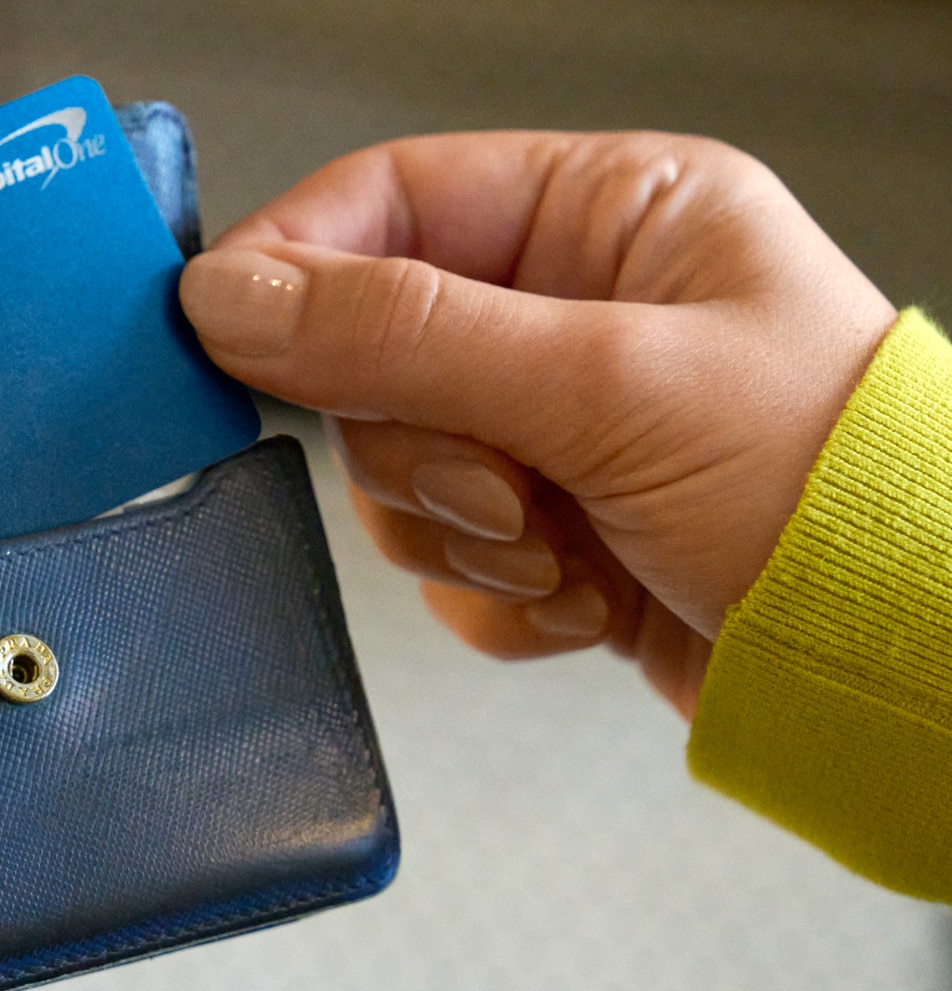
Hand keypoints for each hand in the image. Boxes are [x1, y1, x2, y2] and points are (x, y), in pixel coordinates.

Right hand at [179, 131, 897, 714]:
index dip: (297, 263)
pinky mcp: (553, 528)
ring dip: (458, 529)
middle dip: (420, 445)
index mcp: (610, 217)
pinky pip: (441, 555)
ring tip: (561, 549)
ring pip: (397, 466)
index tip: (223, 330)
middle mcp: (577, 310)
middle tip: (498, 488)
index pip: (392, 201)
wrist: (906, 673)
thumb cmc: (836, 494)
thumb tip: (234, 294)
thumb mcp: (606, 385)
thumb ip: (404, 335)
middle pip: (375, 352)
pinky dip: (491, 594)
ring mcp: (560, 425)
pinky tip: (581, 598)